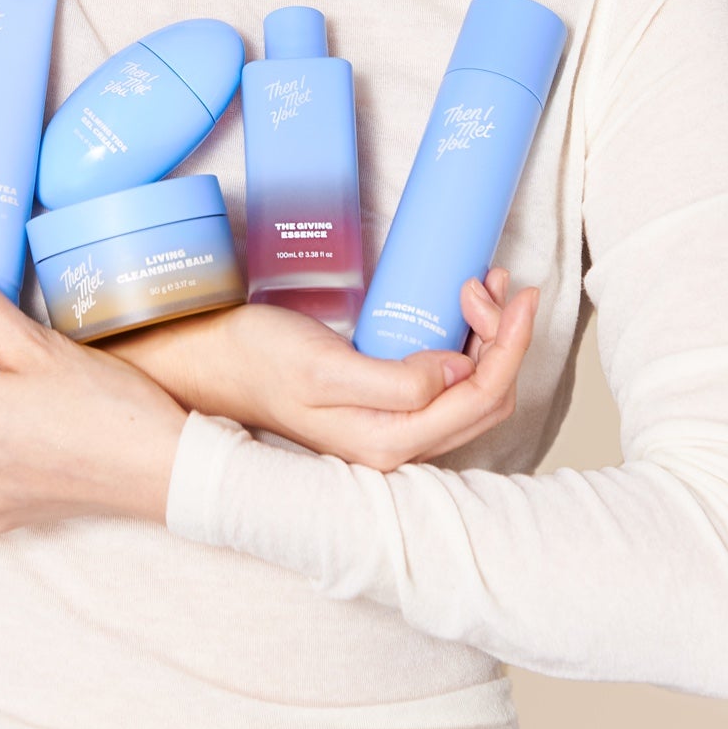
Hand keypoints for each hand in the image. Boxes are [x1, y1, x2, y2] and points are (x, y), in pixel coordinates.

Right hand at [104, 268, 539, 470]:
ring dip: (489, 340)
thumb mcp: (324, 367)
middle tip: (487, 280)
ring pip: (472, 392)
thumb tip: (456, 373)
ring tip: (477, 285)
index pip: (481, 398)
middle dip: (502, 338)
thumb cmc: (258, 360)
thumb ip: (395, 381)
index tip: (515, 292)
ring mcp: (392, 429)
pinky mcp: (384, 408)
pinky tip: (458, 309)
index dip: (509, 344)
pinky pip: (447, 384)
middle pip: (487, 399)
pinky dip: (466, 345)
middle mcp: (397, 447)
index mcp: (388, 443)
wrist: (211, 362)